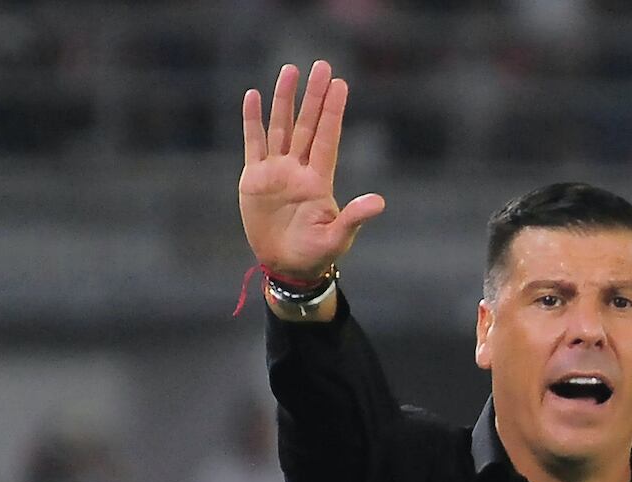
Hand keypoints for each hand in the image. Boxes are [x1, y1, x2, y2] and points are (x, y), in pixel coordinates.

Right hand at [239, 61, 384, 284]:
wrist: (286, 266)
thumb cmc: (316, 254)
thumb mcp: (337, 238)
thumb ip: (353, 217)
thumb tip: (379, 202)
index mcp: (320, 181)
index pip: (327, 138)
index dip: (333, 112)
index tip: (340, 85)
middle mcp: (299, 169)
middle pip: (306, 125)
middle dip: (313, 96)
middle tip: (321, 66)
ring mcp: (277, 171)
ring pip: (281, 127)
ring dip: (284, 100)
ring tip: (290, 70)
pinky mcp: (254, 178)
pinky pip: (253, 143)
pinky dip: (252, 121)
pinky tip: (253, 97)